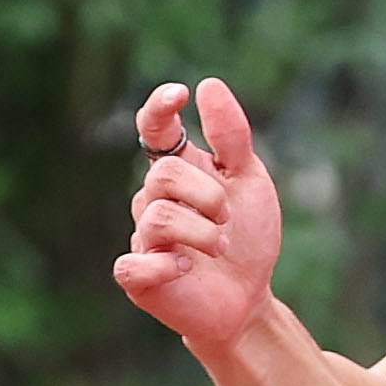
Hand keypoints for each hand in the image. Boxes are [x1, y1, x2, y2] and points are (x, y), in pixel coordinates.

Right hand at [110, 77, 286, 352]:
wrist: (250, 300)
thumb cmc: (248, 238)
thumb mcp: (249, 181)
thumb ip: (231, 137)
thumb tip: (208, 84)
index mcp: (177, 172)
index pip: (153, 130)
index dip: (159, 109)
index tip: (180, 95)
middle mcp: (152, 200)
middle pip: (165, 174)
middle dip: (207, 195)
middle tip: (228, 217)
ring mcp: (142, 238)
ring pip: (158, 217)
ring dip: (202, 232)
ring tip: (220, 247)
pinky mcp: (138, 278)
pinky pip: (135, 263)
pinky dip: (167, 265)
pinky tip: (187, 268)